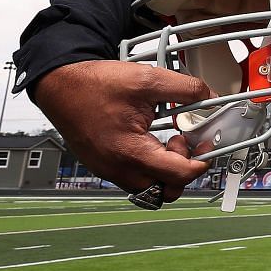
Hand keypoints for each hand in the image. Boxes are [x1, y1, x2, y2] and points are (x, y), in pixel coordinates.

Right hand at [30, 60, 212, 200]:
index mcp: (131, 153)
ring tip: (165, 140)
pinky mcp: (104, 166)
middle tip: (182, 140)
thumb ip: (186, 89)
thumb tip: (210, 96)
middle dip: (183, 168)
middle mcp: (118, 169)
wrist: (60, 85)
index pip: (179, 176)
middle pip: (166, 191)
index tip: (205, 145)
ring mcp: (109, 170)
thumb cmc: (94, 84)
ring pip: (151, 187)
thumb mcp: (148, 79)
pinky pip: (135, 178)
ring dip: (166, 169)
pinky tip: (150, 139)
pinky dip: (150, 165)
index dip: (201, 161)